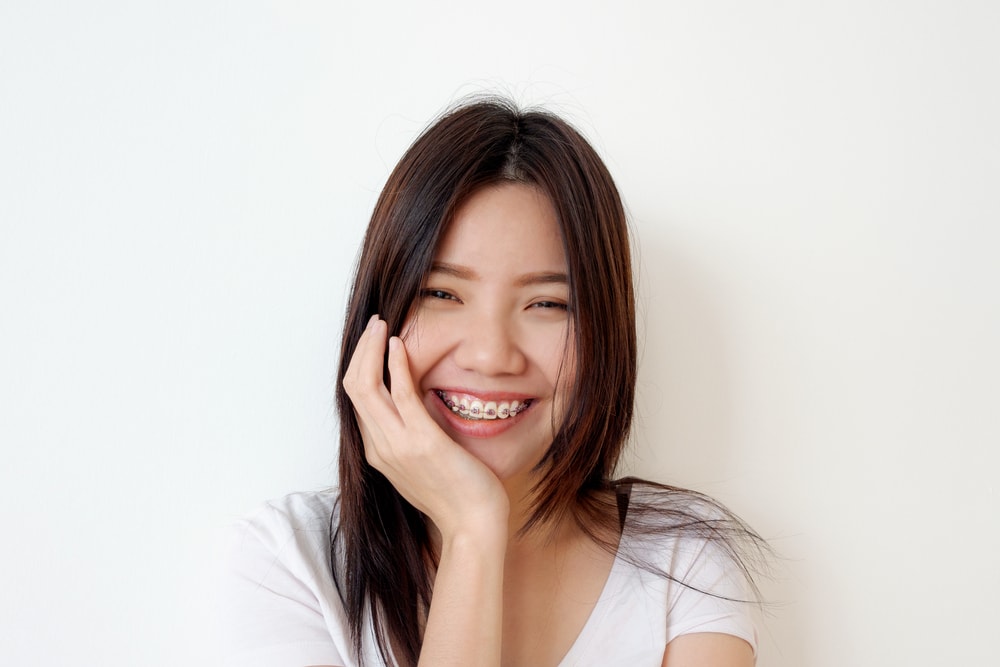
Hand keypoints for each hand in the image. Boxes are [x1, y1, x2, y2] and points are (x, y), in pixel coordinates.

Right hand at [342, 315, 509, 541]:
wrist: (473, 524)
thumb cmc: (456, 493)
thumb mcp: (423, 461)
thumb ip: (411, 435)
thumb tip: (417, 404)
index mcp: (378, 451)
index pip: (356, 400)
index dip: (360, 366)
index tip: (373, 342)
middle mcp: (379, 447)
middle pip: (353, 388)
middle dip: (360, 351)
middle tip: (374, 324)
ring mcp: (397, 445)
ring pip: (366, 387)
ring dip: (371, 349)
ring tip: (381, 325)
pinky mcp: (422, 441)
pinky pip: (399, 394)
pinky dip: (395, 365)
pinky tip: (397, 345)